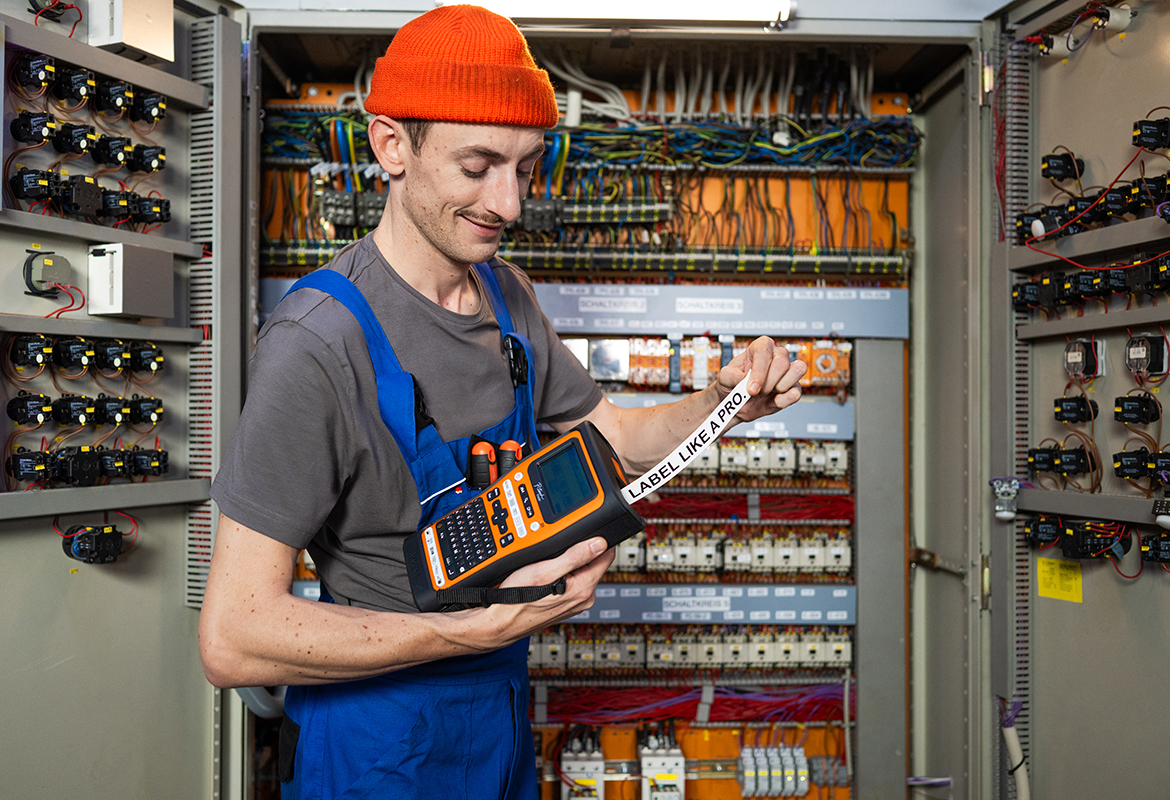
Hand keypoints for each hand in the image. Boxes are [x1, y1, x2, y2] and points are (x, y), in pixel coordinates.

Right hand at [456, 537, 614, 649]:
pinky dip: (562, 574)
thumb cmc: (518, 598)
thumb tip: (600, 543)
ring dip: (569, 563)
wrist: (501, 621)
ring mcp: (575, 603)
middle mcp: (584, 598)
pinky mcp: (565, 604)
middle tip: (557, 549)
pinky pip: (571, 582)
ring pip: (582, 572)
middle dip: (580, 551)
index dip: (598, 539)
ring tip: (548, 562)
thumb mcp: (545, 570)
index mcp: (584, 589)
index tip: (586, 531)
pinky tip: (546, 574)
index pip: (606, 556)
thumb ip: (575, 556)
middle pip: (594, 563)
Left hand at [716, 335, 804, 422]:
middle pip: (781, 363)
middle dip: (767, 383)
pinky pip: (797, 391)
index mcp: (760, 347)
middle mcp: (776, 355)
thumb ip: (731, 376)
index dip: (759, 372)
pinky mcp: (793, 387)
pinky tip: (774, 400)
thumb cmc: (732, 384)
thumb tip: (745, 379)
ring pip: (797, 370)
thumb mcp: (724, 377)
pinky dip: (785, 400)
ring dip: (779, 387)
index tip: (751, 388)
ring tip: (766, 393)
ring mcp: (787, 371)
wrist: (736, 404)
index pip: (764, 352)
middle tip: (755, 392)